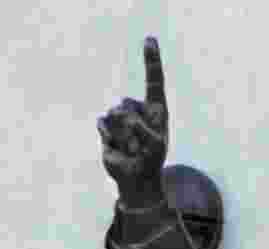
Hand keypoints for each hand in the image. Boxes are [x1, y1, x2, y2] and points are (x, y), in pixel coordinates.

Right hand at [97, 37, 167, 203]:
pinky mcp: (106, 125)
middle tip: (139, 147)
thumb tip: (126, 119)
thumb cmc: (150, 161)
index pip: (154, 81)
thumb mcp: (155, 146)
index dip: (151, 60)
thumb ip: (143, 130)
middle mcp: (137, 109)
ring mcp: (121, 116)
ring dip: (123, 136)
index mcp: (155, 110)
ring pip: (115, 115)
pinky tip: (117, 147)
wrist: (136, 179)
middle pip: (127, 105)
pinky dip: (110, 138)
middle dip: (132, 129)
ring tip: (131, 148)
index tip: (149, 40)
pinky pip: (103, 124)